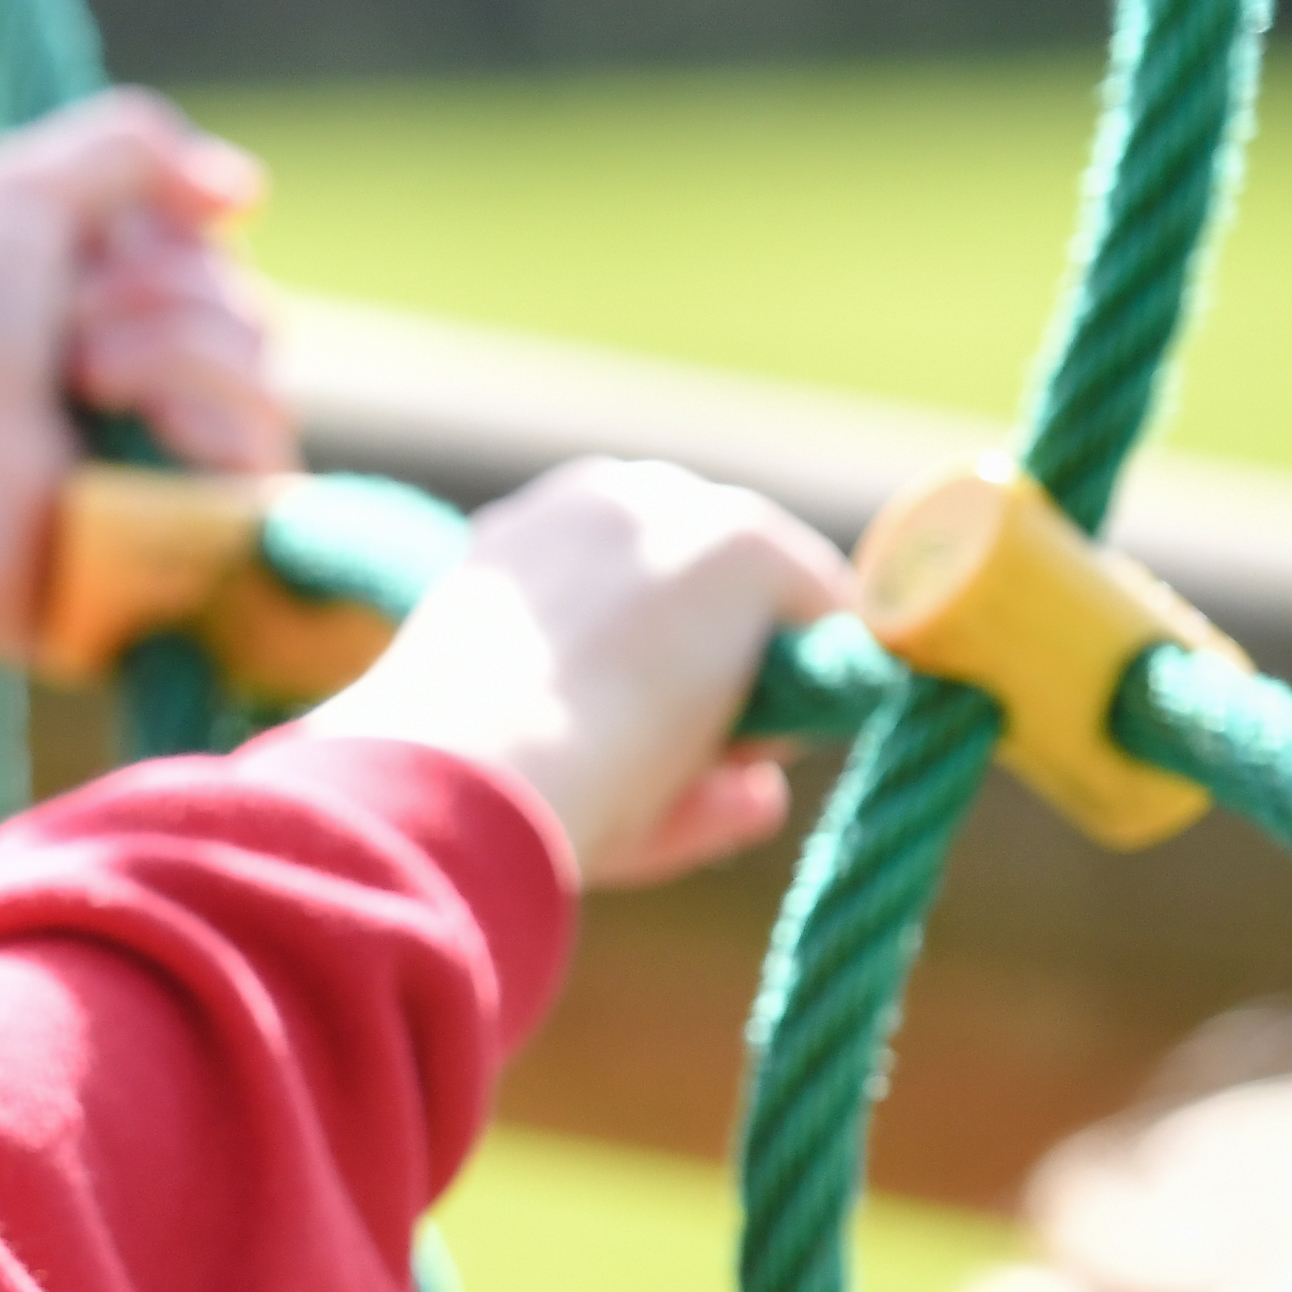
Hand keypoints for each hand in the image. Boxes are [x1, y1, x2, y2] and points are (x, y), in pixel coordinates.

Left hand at [0, 91, 283, 659]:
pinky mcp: (180, 541)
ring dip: (178, 350)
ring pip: (260, 373)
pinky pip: (265, 458)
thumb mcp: (18, 191)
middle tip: (68, 330)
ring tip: (84, 379)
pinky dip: (212, 417)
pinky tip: (148, 426)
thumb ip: (129, 148)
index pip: (205, 258)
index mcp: (90, 318)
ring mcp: (158, 470)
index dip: (169, 237)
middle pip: (244, 308)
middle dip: (165, 292)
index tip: (97, 245)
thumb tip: (246, 192)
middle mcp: (131, 393)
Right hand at [301, 459, 853, 884]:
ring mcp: (680, 512)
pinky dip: (818, 684)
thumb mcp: (553, 755)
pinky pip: (826, 615)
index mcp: (538, 530)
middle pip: (716, 576)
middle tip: (677, 753)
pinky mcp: (743, 546)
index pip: (652, 577)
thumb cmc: (481, 775)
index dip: (666, 657)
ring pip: (772, 595)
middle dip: (718, 655)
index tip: (645, 731)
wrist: (465, 765)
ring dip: (760, 675)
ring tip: (705, 762)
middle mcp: (611, 496)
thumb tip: (760, 794)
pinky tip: (755, 742)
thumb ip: (648, 758)